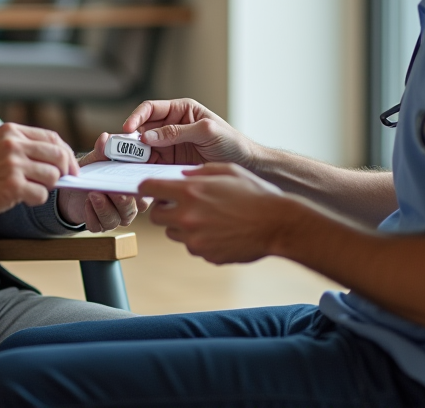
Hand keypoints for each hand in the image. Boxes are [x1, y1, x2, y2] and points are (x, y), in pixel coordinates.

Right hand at [0, 123, 78, 221]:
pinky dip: (36, 199)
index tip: (70, 166)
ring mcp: (13, 165)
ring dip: (47, 187)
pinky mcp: (12, 186)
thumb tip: (58, 158)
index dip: (66, 153)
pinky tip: (21, 198)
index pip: (53, 138)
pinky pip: (41, 194)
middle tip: (60, 181)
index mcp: (11, 131)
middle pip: (58, 155)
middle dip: (65, 171)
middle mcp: (13, 144)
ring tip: (30, 189)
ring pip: (52, 176)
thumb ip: (23, 146)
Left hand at [57, 133, 153, 231]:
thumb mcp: (96, 159)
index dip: (142, 187)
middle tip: (112, 190)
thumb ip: (103, 150)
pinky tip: (86, 205)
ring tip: (94, 194)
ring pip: (116, 219)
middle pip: (133, 208)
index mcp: (135, 187)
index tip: (133, 180)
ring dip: (105, 207)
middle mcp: (130, 205)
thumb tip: (105, 138)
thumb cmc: (93, 172)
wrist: (73, 189)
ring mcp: (116, 217)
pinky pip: (99, 226)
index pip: (147, 190)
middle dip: (122, 199)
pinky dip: (92, 216)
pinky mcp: (100, 225)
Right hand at [123, 99, 255, 167]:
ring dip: (135, 154)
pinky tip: (140, 172)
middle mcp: (172, 125)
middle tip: (122, 151)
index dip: (137, 117)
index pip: (151, 109)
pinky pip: (152, 162)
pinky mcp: (171, 162)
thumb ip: (178, 132)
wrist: (246, 165)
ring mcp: (170, 145)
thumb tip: (148, 136)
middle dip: (132, 138)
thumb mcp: (206, 131)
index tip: (128, 128)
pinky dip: (144, 167)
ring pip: (144, 147)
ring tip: (127, 164)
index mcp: (181, 110)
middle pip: (143, 129)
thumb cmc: (231, 142)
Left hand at [140, 163, 293, 263]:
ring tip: (205, 217)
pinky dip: (199, 239)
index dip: (147, 187)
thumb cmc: (255, 193)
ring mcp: (195, 239)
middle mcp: (187, 216)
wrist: (277, 224)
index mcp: (190, 192)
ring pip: (172, 233)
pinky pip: (192, 246)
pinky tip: (219, 231)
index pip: (149, 188)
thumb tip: (181, 175)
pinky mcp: (205, 254)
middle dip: (163, 209)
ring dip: (181, 225)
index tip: (150, 188)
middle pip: (155, 216)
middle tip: (179, 205)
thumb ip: (199, 171)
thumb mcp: (227, 170)